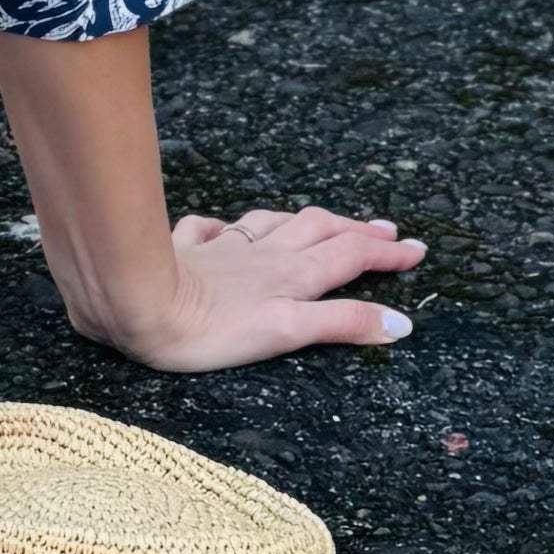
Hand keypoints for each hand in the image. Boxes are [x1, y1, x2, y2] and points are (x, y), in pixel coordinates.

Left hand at [78, 202, 424, 375]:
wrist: (135, 302)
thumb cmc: (208, 329)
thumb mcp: (284, 332)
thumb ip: (341, 324)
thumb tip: (399, 325)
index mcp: (291, 275)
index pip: (350, 258)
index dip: (386, 255)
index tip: (417, 251)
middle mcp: (262, 255)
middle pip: (320, 232)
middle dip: (357, 231)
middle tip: (387, 231)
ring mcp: (222, 250)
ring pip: (274, 224)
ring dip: (305, 221)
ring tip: (324, 221)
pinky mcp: (182, 250)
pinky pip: (209, 230)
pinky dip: (224, 228)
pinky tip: (222, 229)